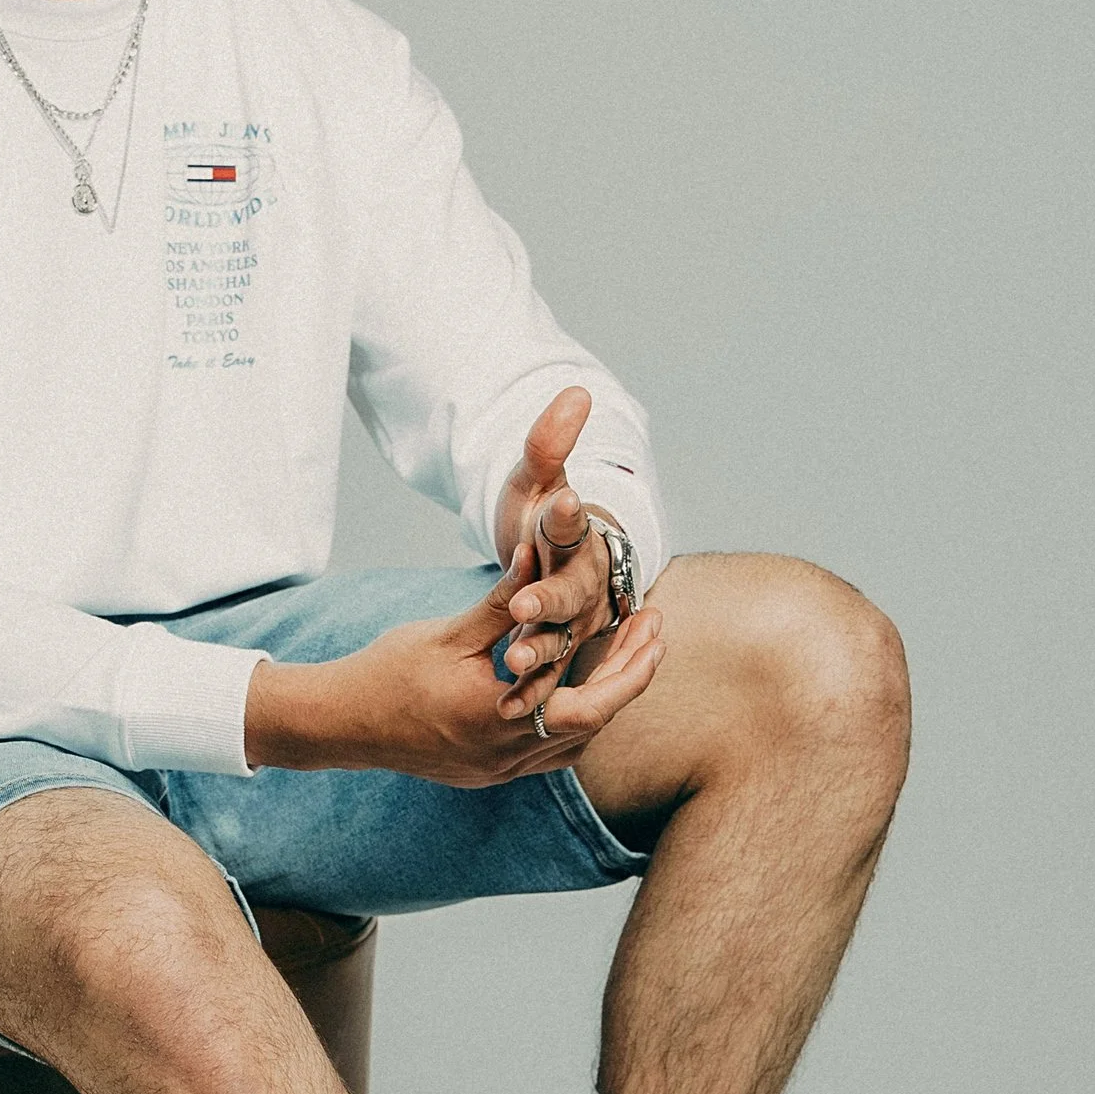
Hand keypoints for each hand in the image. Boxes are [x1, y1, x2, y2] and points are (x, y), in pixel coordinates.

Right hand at [243, 559, 662, 784]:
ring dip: (606, 700)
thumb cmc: (387, 672)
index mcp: (498, 717)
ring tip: (626, 652)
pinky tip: (581, 687)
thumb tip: (541, 551)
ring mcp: (497, 770)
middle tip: (653, 630)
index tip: (652, 624)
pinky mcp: (488, 773)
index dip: (631, 666)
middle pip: (593, 724)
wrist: (341, 723)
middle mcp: (505, 754)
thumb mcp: (446, 631)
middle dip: (630, 676)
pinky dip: (575, 721)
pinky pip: (550, 754)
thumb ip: (501, 601)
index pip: (591, 704)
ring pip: (576, 745)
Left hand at [487, 386, 616, 686]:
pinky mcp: (559, 658)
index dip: (566, 518)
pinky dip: (532, 690)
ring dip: (540, 653)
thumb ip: (549, 442)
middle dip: (549, 600)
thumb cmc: (541, 515)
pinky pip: (550, 678)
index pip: (573, 527)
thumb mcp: (534, 479)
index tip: (555, 505)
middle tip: (522, 609)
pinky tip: (508, 702)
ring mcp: (575, 624)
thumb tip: (577, 391)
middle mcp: (586, 583)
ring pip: (564, 641)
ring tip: (512, 660)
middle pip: (573, 594)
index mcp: (579, 539)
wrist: (554, 560)